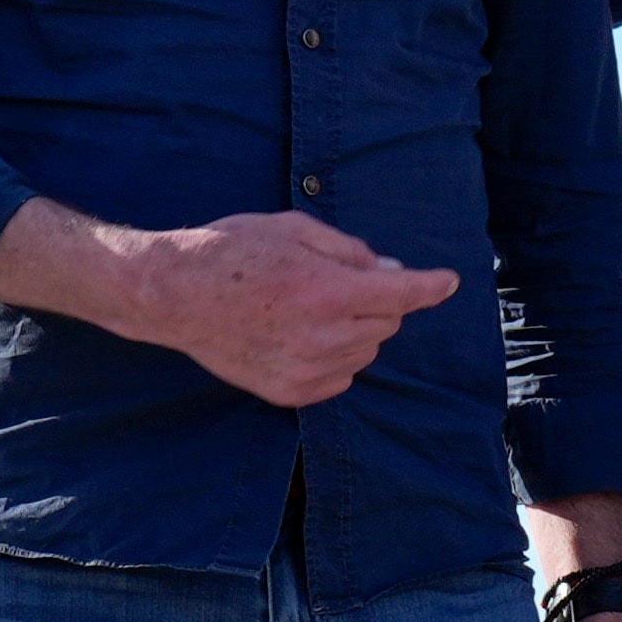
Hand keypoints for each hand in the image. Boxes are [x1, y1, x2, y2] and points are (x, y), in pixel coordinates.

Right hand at [126, 214, 460, 405]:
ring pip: (366, 350)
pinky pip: (341, 376)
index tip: (449, 282)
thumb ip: (350, 251)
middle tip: (335, 282)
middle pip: (386, 323)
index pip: (401, 295)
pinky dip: (336, 355)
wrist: (173, 296)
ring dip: (355, 329)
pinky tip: (301, 335)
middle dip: (376, 301)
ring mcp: (304, 370)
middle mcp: (320, 337)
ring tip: (308, 307)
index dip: (430, 287)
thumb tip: (391, 272)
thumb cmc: (230, 251)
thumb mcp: (294, 230)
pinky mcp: (289, 392)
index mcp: (326, 292)